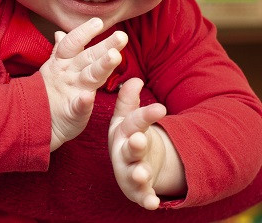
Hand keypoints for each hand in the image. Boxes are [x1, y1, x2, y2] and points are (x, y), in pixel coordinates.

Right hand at [40, 17, 127, 150]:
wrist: (34, 121)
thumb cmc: (48, 93)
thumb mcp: (53, 69)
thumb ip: (61, 51)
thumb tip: (60, 33)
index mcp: (64, 63)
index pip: (74, 43)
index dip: (85, 31)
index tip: (99, 21)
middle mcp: (69, 74)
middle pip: (88, 57)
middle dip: (105, 46)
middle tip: (121, 36)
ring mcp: (71, 92)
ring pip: (89, 76)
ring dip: (101, 66)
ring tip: (114, 56)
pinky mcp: (73, 112)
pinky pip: (79, 106)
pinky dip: (83, 101)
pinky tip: (88, 96)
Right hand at [108, 78, 185, 209]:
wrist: (131, 164)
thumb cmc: (129, 137)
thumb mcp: (129, 118)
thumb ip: (129, 101)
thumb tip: (134, 79)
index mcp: (122, 132)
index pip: (134, 122)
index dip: (146, 115)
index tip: (161, 108)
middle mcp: (123, 152)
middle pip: (128, 148)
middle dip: (134, 145)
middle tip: (139, 140)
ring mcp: (129, 172)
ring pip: (132, 173)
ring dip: (137, 173)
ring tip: (142, 173)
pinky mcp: (138, 191)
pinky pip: (142, 196)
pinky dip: (146, 200)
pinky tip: (153, 204)